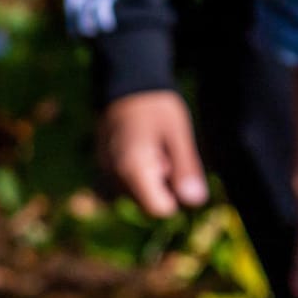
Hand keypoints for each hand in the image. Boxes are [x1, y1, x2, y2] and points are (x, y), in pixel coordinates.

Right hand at [98, 90, 207, 216]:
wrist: (125, 87)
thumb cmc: (156, 107)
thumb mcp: (178, 133)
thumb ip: (185, 169)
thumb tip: (195, 202)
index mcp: (133, 169)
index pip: (158, 210)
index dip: (175, 195)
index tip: (174, 166)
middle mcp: (113, 177)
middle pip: (146, 204)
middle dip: (160, 186)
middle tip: (161, 153)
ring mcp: (104, 174)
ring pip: (135, 195)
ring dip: (148, 180)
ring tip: (150, 149)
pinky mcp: (101, 170)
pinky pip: (124, 186)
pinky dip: (135, 174)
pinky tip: (138, 150)